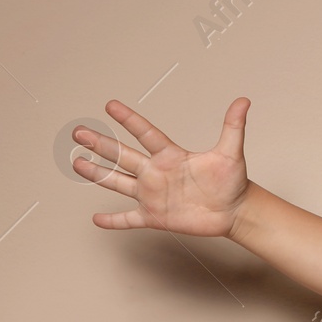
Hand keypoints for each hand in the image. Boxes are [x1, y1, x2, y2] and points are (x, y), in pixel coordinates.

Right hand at [72, 97, 252, 236]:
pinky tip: (96, 219)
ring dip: (98, 174)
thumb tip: (243, 101)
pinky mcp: (155, 217)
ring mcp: (153, 194)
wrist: (235, 211)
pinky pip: (129, 219)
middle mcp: (156, 172)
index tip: (110, 106)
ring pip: (118, 182)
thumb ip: (233, 127)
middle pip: (123, 155)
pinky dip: (113, 220)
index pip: (146, 134)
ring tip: (77, 163)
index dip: (129, 120)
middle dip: (101, 144)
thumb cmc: (232, 182)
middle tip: (79, 133)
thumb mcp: (232, 153)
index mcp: (171, 156)